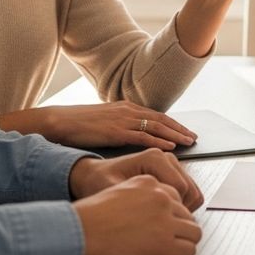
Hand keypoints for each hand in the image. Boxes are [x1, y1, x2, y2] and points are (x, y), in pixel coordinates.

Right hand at [44, 102, 196, 150]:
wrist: (60, 122)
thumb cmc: (79, 125)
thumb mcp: (104, 122)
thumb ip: (121, 126)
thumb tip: (134, 138)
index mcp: (125, 107)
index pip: (156, 115)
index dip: (173, 123)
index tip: (185, 130)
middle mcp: (127, 110)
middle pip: (161, 119)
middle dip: (180, 128)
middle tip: (194, 137)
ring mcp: (122, 120)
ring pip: (157, 126)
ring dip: (175, 134)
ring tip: (189, 142)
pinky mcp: (116, 131)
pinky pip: (143, 136)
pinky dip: (159, 141)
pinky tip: (171, 147)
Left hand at [69, 149, 203, 211]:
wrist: (94, 176)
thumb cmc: (99, 182)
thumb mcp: (112, 192)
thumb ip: (131, 199)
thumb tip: (150, 215)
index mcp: (154, 157)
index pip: (181, 189)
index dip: (173, 211)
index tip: (156, 221)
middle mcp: (165, 156)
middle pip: (190, 190)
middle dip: (179, 211)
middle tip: (157, 222)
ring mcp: (170, 163)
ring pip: (192, 192)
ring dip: (181, 209)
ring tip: (157, 217)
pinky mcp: (172, 172)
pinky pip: (187, 193)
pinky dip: (180, 205)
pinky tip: (160, 212)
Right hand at [73, 174, 201, 254]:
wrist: (79, 233)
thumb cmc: (90, 217)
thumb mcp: (117, 193)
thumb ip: (138, 197)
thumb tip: (150, 214)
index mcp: (149, 182)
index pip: (175, 195)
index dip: (171, 212)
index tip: (164, 222)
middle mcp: (161, 198)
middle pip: (186, 213)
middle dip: (179, 226)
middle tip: (167, 238)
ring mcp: (165, 221)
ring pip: (194, 231)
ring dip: (184, 240)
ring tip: (170, 248)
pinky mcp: (164, 245)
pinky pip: (189, 250)